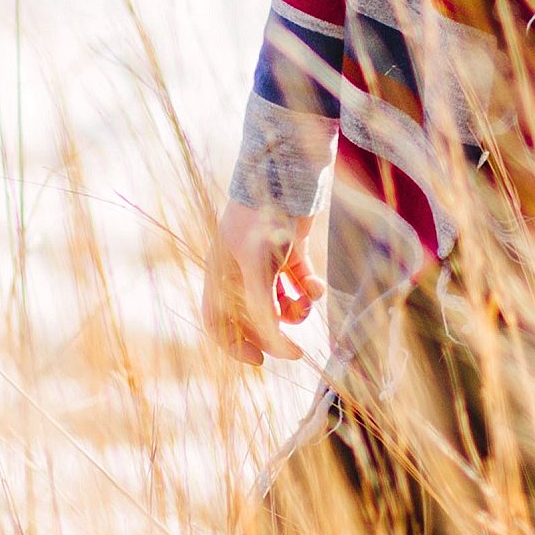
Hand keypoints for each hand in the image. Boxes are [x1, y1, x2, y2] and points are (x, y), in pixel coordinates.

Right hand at [202, 200, 322, 363]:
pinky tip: (317, 286)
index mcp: (220, 274)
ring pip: (279, 301)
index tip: (260, 361)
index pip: (216, 320)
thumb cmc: (263, 219)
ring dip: (294, 310)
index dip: (233, 344)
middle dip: (274, 331)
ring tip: (305, 304)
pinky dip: (310, 288)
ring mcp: (266, 260)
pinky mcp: (291, 249)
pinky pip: (300, 281)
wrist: (288, 174)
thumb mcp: (258, 269)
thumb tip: (278, 349)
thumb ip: (264, 310)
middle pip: (252, 317)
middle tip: (295, 348)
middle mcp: (240, 270)